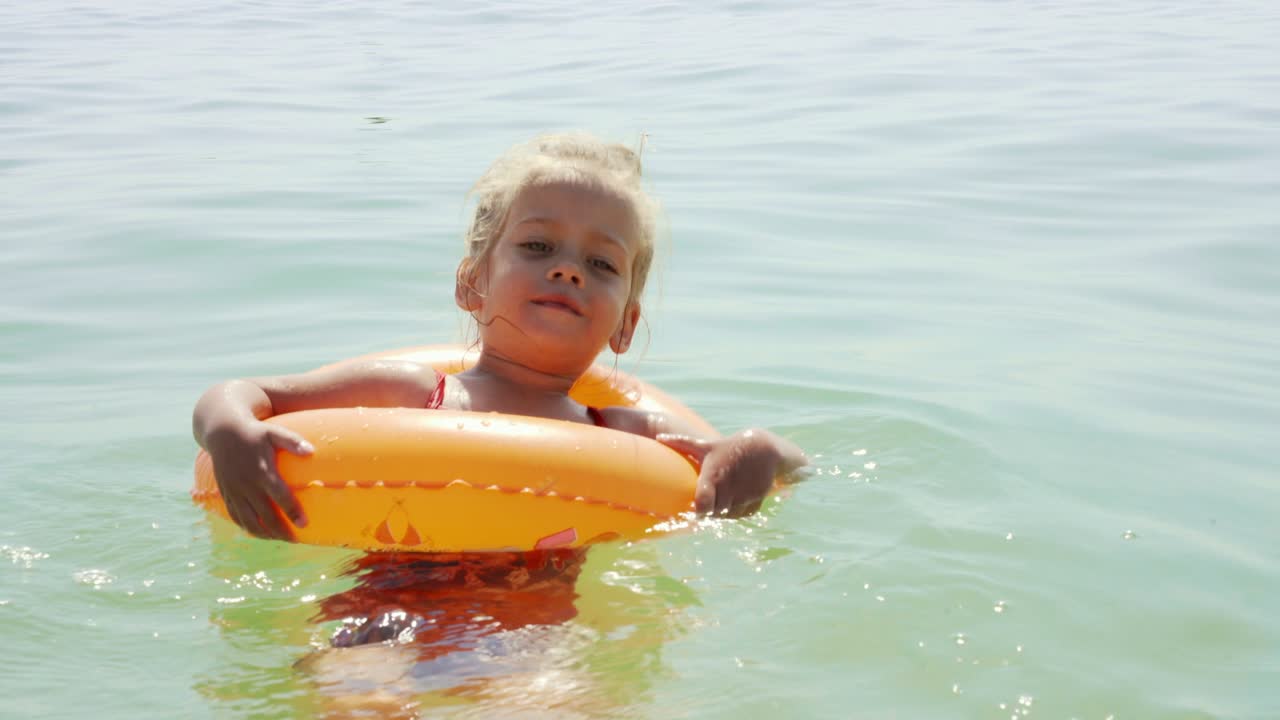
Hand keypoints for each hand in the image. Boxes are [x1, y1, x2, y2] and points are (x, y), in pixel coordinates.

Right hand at [204, 419, 312, 539]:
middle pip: (264, 515)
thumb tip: (312, 451)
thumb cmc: (255, 432)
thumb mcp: (273, 432)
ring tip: (279, 539)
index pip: (279, 496)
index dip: (292, 511)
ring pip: (248, 520)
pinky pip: (235, 516)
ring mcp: (234, 491)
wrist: (222, 432)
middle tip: (295, 539)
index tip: (304, 524)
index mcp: (262, 471)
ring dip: (264, 534)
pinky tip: (259, 533)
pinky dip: (247, 527)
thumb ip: (292, 441)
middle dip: (280, 530)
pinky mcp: (226, 494)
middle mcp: (247, 485)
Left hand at [656, 430, 780, 516]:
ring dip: (723, 512)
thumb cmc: (728, 447)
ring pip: (728, 516)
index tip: (695, 512)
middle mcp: (729, 487)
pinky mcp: (756, 499)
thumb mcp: (706, 445)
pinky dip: (737, 512)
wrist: (764, 448)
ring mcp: (744, 494)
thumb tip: (659, 437)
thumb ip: (681, 443)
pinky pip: (743, 515)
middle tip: (708, 503)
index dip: (698, 512)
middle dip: (710, 511)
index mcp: (714, 476)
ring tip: (721, 499)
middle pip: (714, 512)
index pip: (703, 503)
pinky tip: (735, 499)